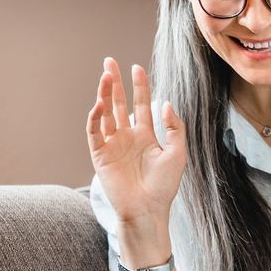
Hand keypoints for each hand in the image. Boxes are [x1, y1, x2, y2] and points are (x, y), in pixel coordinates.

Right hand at [86, 57, 186, 226]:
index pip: (141, 104)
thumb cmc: (164, 186)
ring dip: (104, 94)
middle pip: (118, 104)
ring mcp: (112, 145)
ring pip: (105, 113)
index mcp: (145, 136)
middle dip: (114, 83)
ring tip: (105, 75)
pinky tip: (100, 103)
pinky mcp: (100, 155)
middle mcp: (127, 137)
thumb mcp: (177, 153)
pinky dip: (95, 117)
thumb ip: (174, 127)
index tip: (136, 68)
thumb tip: (166, 103)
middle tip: (109, 62)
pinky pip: (94, 132)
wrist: (148, 209)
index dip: (139, 86)